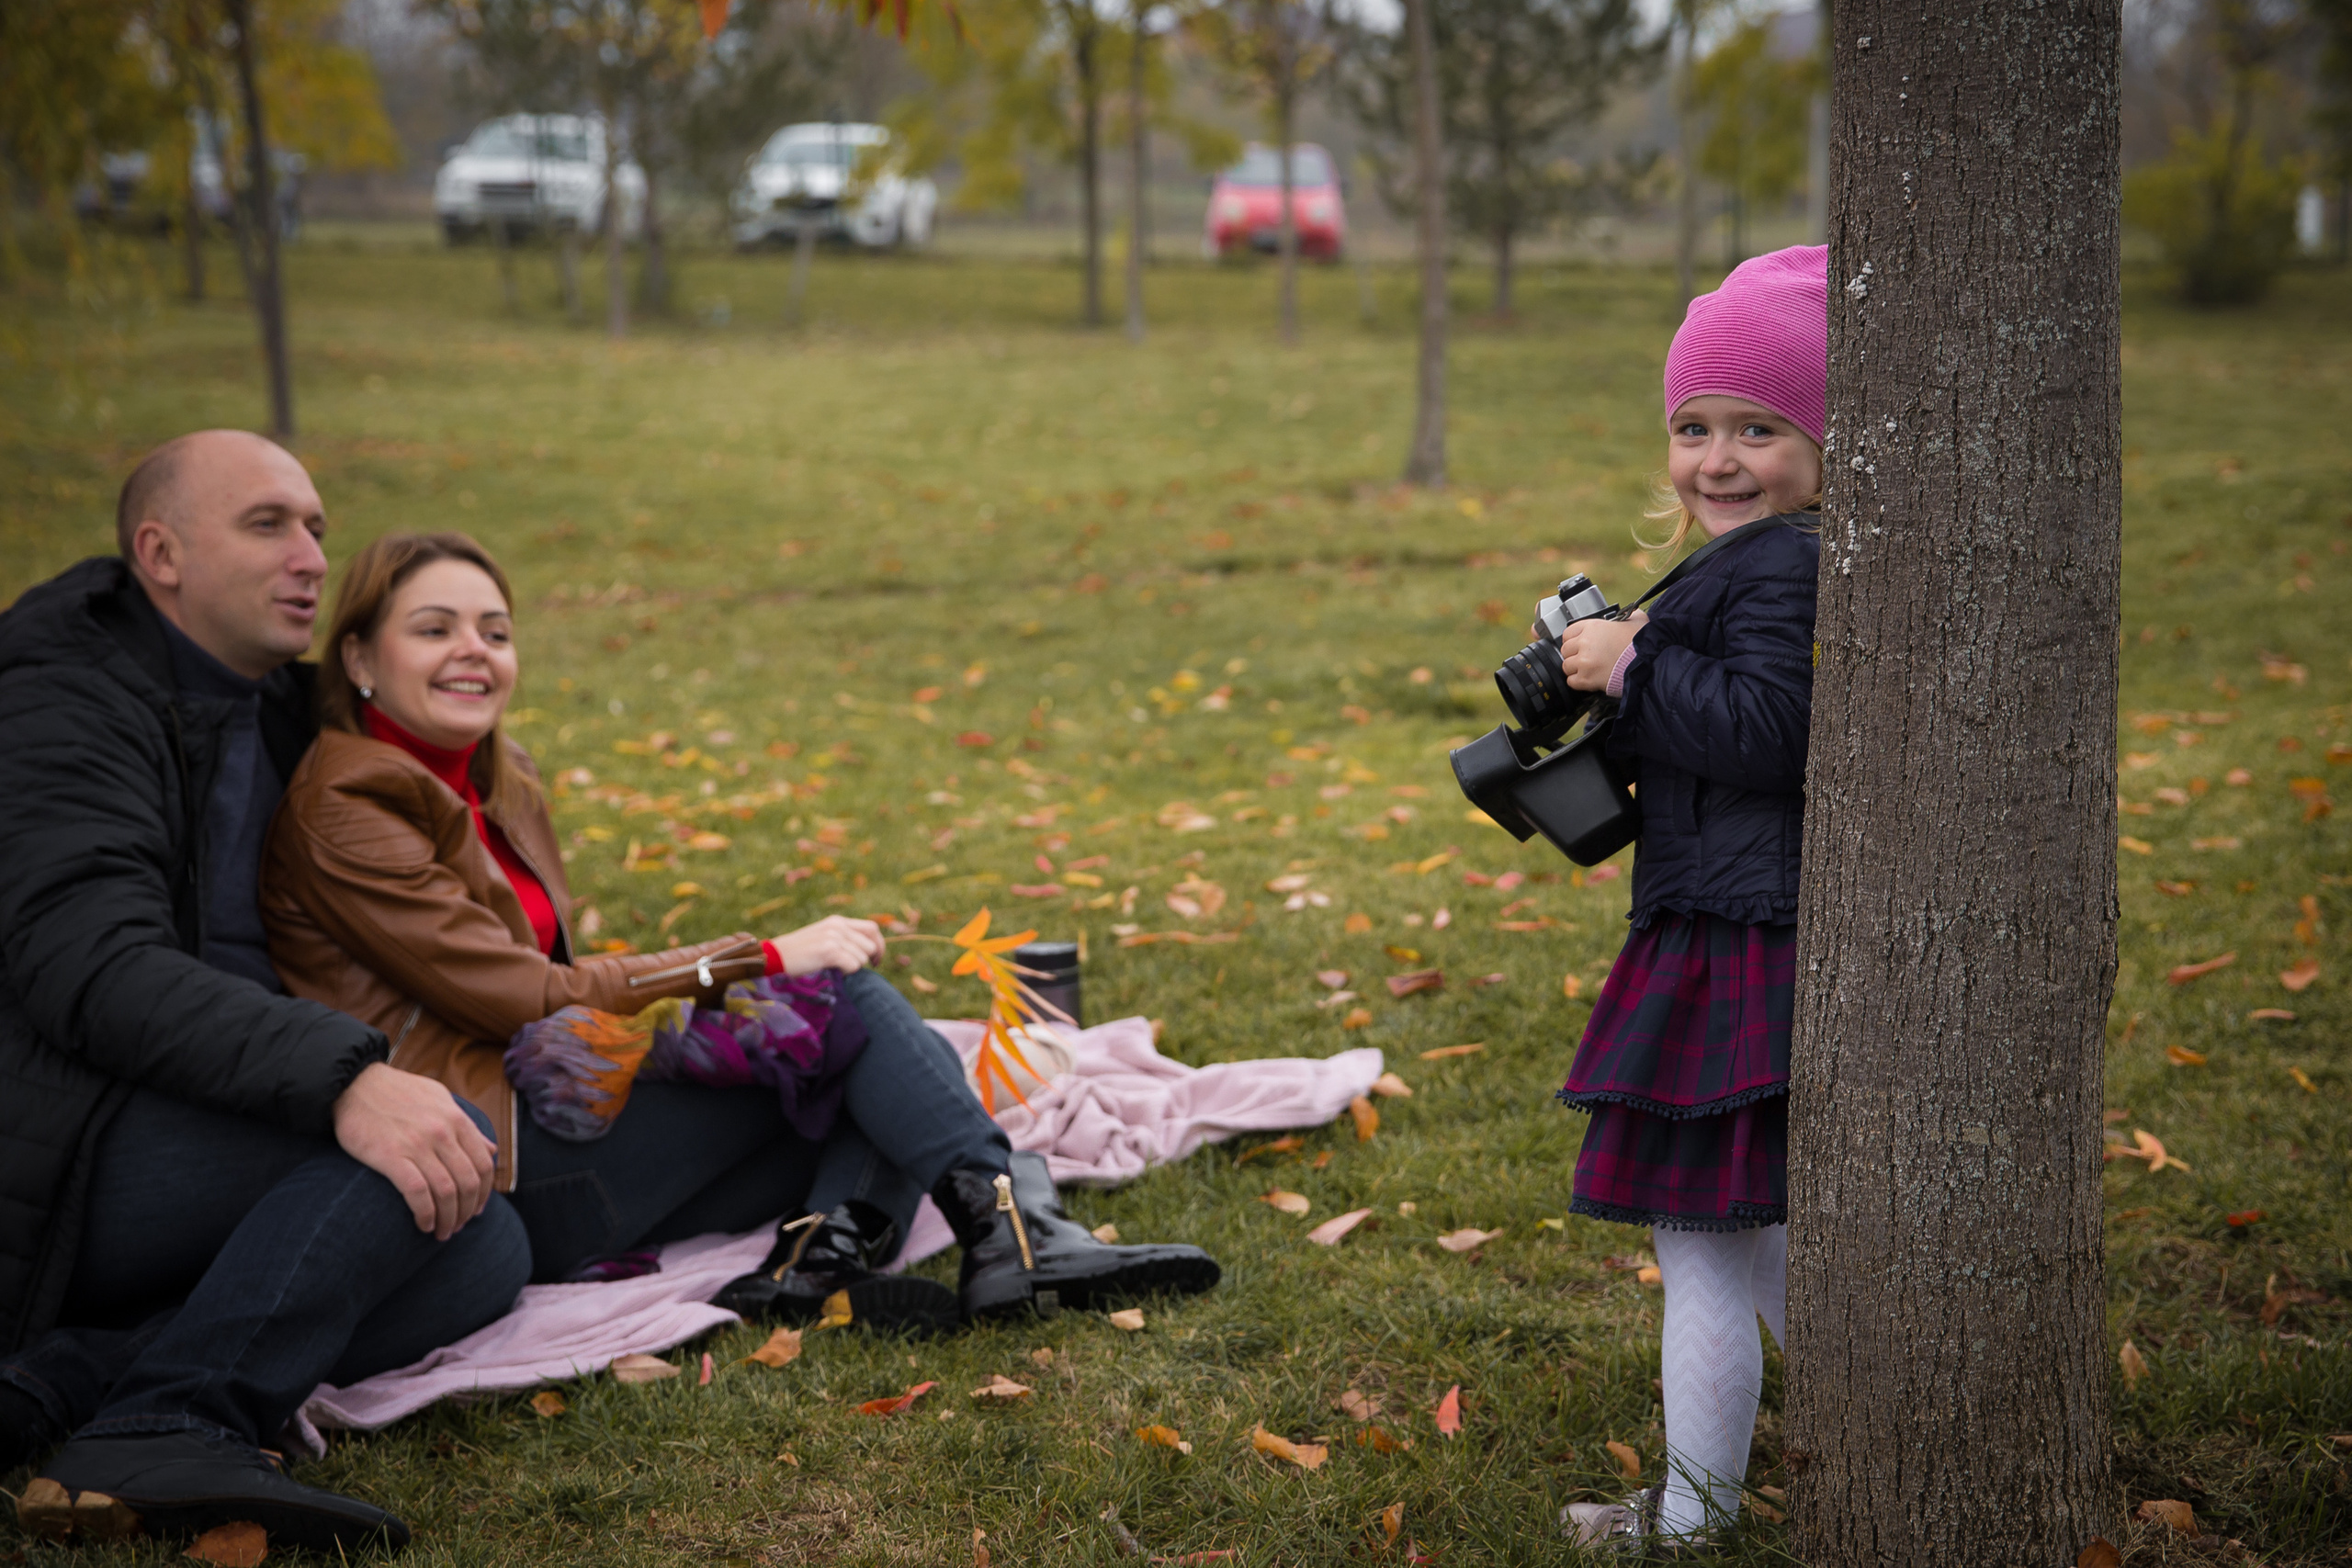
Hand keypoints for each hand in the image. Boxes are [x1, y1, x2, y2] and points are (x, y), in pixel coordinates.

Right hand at [332, 1062, 497, 1239]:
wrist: (353, 1083)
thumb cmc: (397, 1092)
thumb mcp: (439, 1098)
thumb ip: (466, 1124)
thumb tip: (491, 1150)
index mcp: (457, 1119)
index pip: (484, 1165)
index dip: (484, 1193)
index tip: (476, 1209)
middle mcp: (443, 1132)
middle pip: (468, 1183)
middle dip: (467, 1211)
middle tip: (458, 1226)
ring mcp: (418, 1144)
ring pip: (447, 1192)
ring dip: (448, 1219)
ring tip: (442, 1232)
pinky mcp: (391, 1156)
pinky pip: (418, 1193)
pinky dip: (426, 1214)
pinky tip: (423, 1224)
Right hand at [766, 915, 885, 976]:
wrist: (775, 956)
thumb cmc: (798, 952)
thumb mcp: (823, 937)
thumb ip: (843, 938)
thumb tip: (868, 951)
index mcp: (838, 921)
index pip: (873, 928)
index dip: (880, 945)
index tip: (876, 960)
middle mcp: (838, 926)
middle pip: (871, 945)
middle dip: (867, 960)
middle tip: (854, 969)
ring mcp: (834, 937)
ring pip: (863, 957)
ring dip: (853, 967)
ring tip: (834, 967)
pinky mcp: (829, 950)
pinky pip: (854, 965)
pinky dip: (847, 972)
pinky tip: (833, 970)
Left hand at [1558, 610, 1647, 691]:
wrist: (1648, 664)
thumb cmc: (1642, 643)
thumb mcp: (1636, 620)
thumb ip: (1630, 614)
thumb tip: (1632, 613)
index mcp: (1592, 627)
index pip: (1568, 632)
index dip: (1573, 640)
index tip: (1579, 644)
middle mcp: (1584, 643)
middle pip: (1566, 650)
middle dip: (1574, 655)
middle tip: (1586, 658)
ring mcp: (1584, 662)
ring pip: (1567, 666)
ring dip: (1576, 669)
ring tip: (1588, 669)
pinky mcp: (1586, 679)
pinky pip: (1572, 681)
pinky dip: (1578, 682)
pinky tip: (1589, 679)